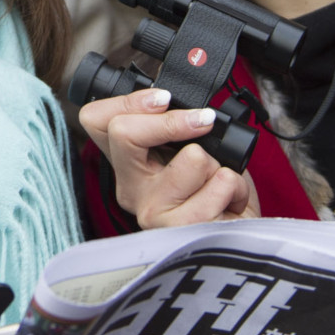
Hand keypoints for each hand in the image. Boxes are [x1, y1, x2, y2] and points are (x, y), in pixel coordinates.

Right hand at [79, 87, 260, 228]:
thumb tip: (188, 101)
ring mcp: (152, 212)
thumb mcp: (195, 147)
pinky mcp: (181, 230)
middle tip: (204, 121)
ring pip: (190, 157)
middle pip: (124, 131)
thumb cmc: (218, 192)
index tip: (164, 99)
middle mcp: (131, 188)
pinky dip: (235, 186)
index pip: (95, 119)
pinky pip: (218, 185)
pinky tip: (229, 202)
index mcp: (128, 163)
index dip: (130, 101)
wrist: (240, 236)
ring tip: (218, 181)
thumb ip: (181, 125)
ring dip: (218, 164)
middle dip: (173, 121)